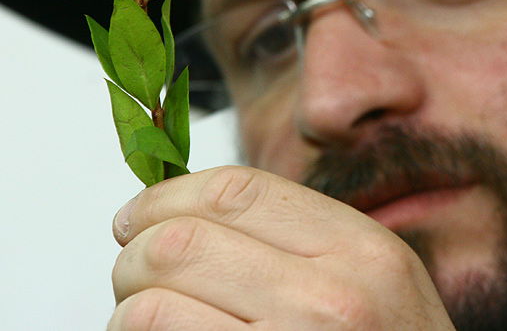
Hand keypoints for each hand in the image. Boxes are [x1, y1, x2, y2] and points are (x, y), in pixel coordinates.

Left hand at [108, 166, 455, 329]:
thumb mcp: (375, 279)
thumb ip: (299, 238)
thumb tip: (187, 211)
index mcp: (363, 252)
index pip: (235, 190)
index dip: (169, 196)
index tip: (140, 214)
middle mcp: (332, 302)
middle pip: (181, 242)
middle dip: (135, 252)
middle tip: (134, 270)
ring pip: (151, 307)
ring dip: (131, 309)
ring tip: (147, 317)